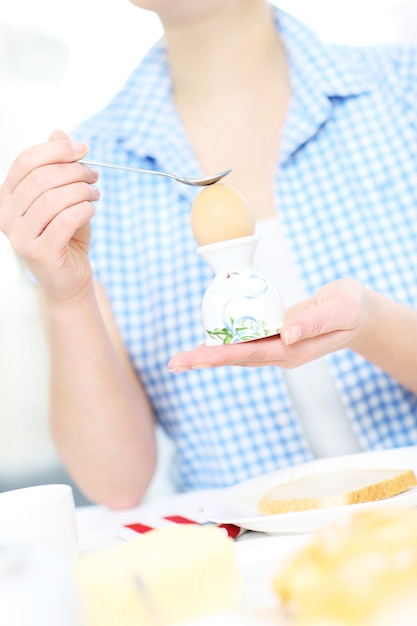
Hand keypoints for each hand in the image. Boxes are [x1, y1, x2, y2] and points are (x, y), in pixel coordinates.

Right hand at [0, 130, 99, 302]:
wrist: (68, 278)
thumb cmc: (65, 236)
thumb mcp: (62, 196)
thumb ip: (58, 166)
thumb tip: (59, 133)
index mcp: (6, 196)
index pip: (26, 161)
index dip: (56, 150)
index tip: (83, 148)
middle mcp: (5, 215)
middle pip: (42, 178)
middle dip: (75, 171)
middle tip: (94, 175)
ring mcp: (19, 235)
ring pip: (54, 198)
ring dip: (82, 190)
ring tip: (95, 193)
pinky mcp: (38, 252)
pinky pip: (66, 220)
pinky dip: (84, 210)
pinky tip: (91, 210)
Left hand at [168, 279, 368, 370]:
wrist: (355, 310)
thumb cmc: (350, 307)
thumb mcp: (340, 310)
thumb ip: (315, 322)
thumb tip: (285, 334)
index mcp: (295, 351)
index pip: (254, 354)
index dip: (225, 355)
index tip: (199, 357)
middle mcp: (281, 353)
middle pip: (238, 358)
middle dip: (205, 359)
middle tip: (174, 364)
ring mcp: (275, 347)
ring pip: (237, 352)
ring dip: (208, 355)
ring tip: (179, 360)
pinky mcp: (271, 336)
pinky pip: (243, 341)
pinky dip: (221, 342)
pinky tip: (204, 342)